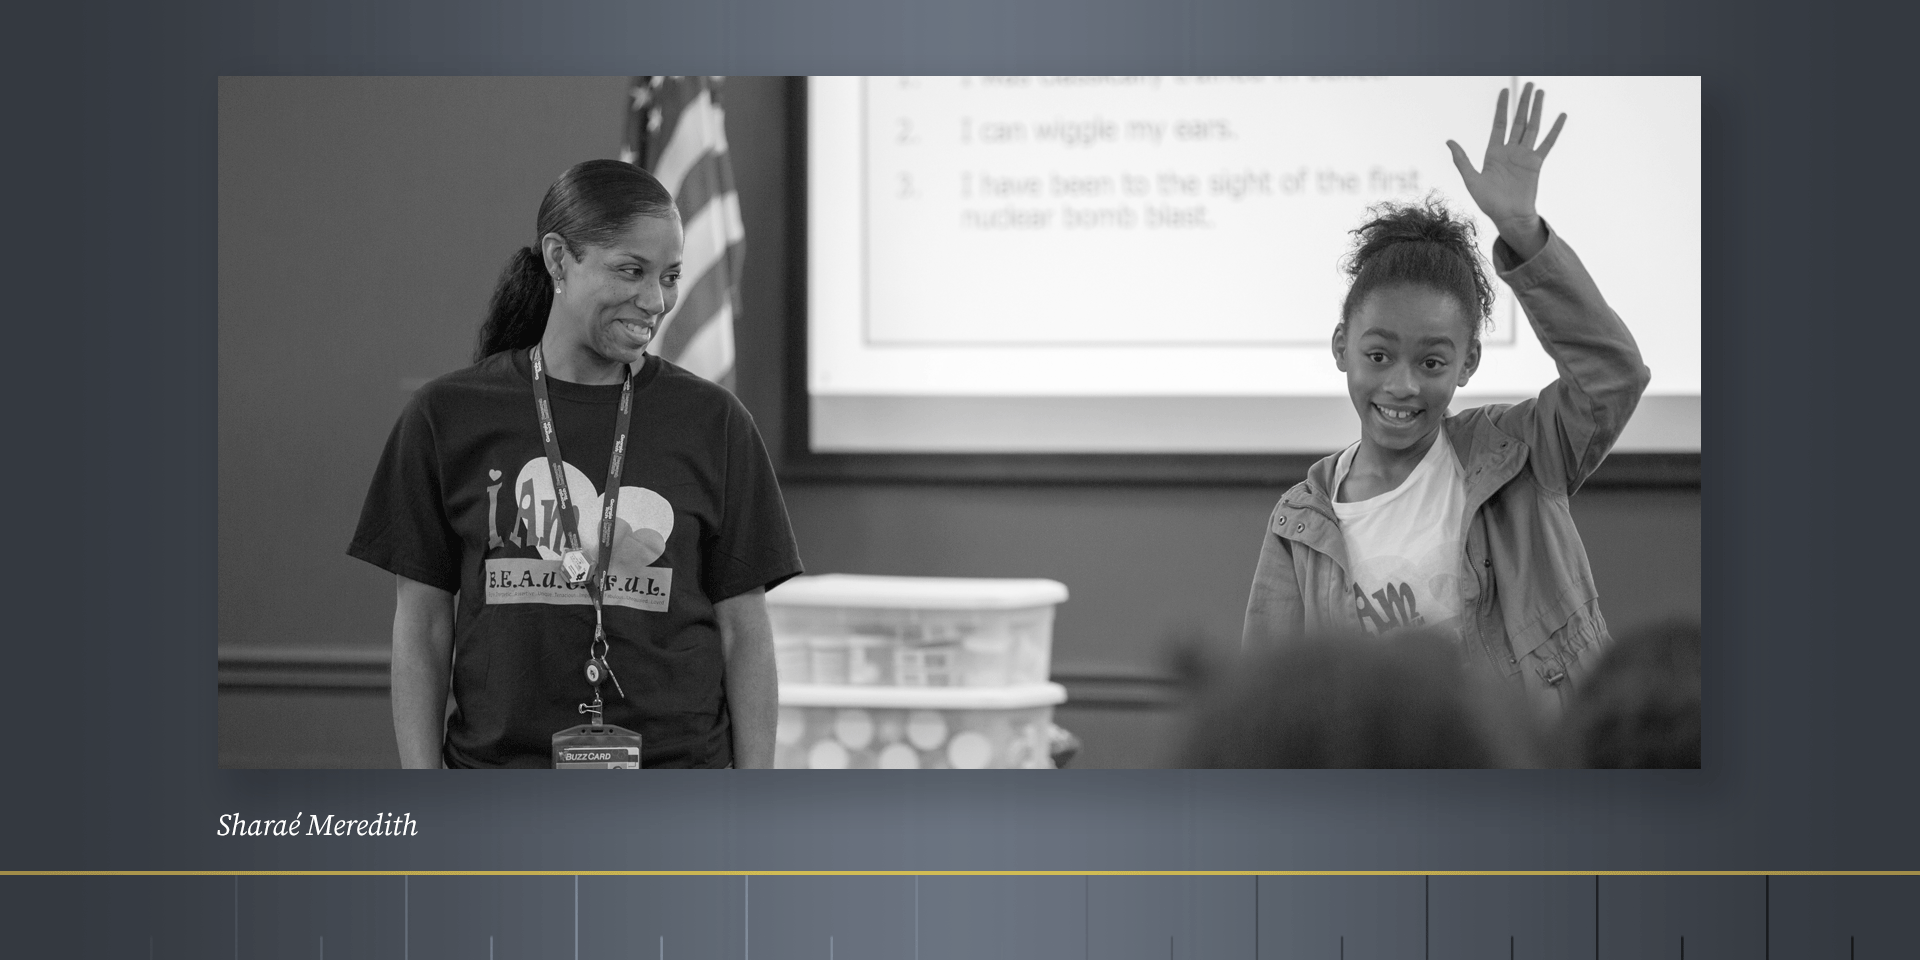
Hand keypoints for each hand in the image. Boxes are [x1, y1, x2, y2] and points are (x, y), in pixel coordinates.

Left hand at [1447, 83, 1565, 257]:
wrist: (1508, 217)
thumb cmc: (1488, 202)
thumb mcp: (1471, 180)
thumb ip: (1462, 160)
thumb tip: (1448, 141)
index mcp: (1494, 152)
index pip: (1499, 124)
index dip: (1502, 107)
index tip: (1505, 90)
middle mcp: (1510, 151)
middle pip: (1518, 121)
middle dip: (1523, 102)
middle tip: (1530, 84)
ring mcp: (1524, 156)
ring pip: (1532, 127)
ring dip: (1537, 109)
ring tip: (1541, 92)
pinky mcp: (1536, 164)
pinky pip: (1547, 143)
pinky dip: (1554, 130)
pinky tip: (1561, 116)